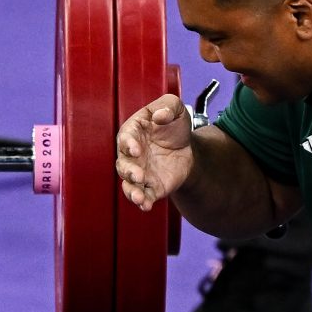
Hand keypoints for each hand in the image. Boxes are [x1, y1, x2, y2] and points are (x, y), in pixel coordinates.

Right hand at [115, 93, 195, 211]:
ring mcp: (140, 173)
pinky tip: (146, 206)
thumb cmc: (174, 126)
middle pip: (123, 165)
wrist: (188, 147)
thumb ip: (168, 105)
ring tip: (139, 197)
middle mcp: (132, 156)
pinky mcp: (151, 187)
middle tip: (138, 175)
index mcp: (133, 133)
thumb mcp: (175, 107)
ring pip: (129, 185)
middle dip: (129, 172)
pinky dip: (143, 203)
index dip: (128, 145)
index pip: (125, 139)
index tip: (135, 149)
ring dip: (132, 192)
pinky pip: (144, 196)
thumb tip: (160, 116)